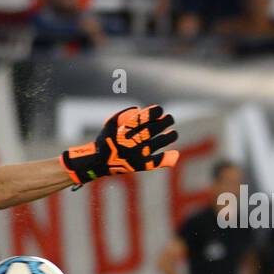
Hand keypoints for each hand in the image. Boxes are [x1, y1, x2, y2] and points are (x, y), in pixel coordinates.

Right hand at [61, 105, 179, 184]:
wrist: (98, 163)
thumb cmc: (106, 141)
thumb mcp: (110, 124)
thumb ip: (124, 114)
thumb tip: (139, 108)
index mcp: (125, 129)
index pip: (145, 117)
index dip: (155, 112)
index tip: (160, 110)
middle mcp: (133, 141)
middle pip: (155, 128)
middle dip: (166, 121)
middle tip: (170, 119)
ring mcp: (138, 153)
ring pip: (160, 142)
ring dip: (170, 137)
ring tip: (173, 134)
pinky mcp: (141, 165)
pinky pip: (157, 161)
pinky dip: (167, 158)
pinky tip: (175, 154)